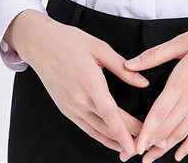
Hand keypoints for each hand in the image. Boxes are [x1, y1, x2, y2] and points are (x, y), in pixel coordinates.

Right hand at [12, 11, 154, 158]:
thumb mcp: (99, 47)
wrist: (39, 44)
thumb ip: (122, 67)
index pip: (110, 113)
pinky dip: (101, 136)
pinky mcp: (66, 109)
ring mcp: (70, 107)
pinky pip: (86, 128)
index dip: (124, 131)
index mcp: (89, 81)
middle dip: (128, 138)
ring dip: (116, 141)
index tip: (136, 146)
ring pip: (97, 131)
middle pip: (107, 125)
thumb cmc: (69, 41)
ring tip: (134, 146)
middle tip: (148, 142)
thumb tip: (143, 82)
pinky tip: (114, 141)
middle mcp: (78, 99)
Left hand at [123, 14, 187, 161]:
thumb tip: (130, 64)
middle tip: (133, 155)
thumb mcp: (183, 40)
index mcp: (183, 80)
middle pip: (169, 127)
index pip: (160, 113)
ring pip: (183, 132)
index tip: (135, 146)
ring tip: (150, 158)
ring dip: (165, 147)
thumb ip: (155, 55)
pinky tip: (179, 155)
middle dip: (150, 143)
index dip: (146, 131)